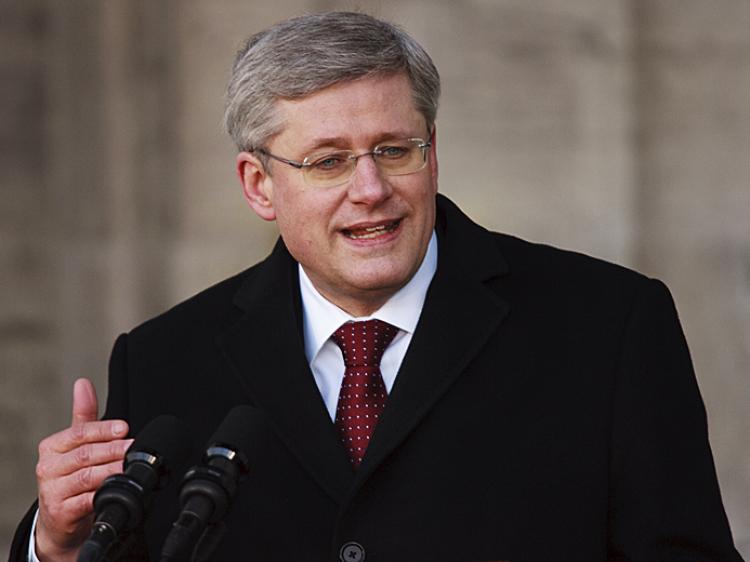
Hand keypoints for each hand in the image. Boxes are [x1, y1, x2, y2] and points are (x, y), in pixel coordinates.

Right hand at [34, 378, 132, 561]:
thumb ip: (83, 416)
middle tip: (133, 446)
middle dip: (113, 449)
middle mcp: (48, 467)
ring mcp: (52, 491)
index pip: (80, 433)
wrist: (59, 520)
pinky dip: (104, 494)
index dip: (103, 429)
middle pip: (85, 454)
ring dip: (112, 470)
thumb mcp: (76, 445)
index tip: (124, 427)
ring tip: (129, 466)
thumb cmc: (71, 478)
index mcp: (52, 447)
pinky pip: (86, 501)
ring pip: (87, 476)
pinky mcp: (60, 512)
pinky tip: (117, 489)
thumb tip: (83, 383)